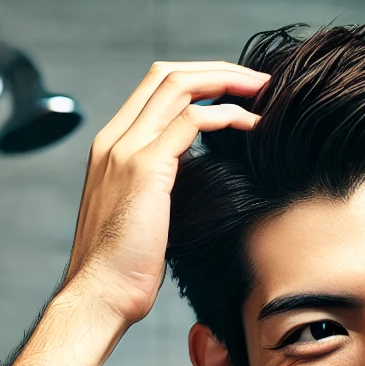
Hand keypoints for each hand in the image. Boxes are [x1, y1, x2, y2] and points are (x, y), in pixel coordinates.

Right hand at [60, 62, 266, 328]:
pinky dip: (226, 115)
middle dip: (218, 70)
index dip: (199, 79)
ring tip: (263, 93)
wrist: (100, 296)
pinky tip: (251, 125)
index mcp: (111, 147)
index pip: (154, 88)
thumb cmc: (124, 268)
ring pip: (179, 87)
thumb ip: (161, 183)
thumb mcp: (144, 213)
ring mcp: (125, 150)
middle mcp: (114, 140)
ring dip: (228, 83)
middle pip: (167, 75)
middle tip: (260, 81)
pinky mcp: (144, 169)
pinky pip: (191, 121)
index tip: (238, 91)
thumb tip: (196, 174)